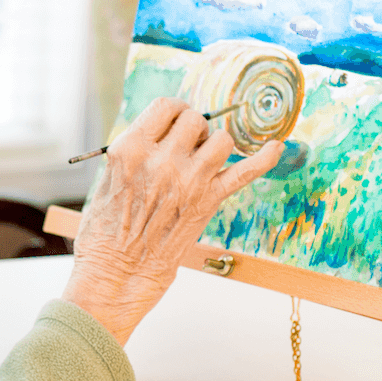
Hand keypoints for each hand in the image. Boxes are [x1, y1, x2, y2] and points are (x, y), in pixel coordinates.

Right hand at [63, 97, 282, 344]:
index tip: (176, 123)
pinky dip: (264, 158)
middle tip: (188, 148)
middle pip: (195, 120)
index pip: (166, 106)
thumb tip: (163, 134)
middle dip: (195, 130)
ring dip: (217, 146)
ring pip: (222, 140)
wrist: (115, 274)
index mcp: (130, 149)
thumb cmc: (105, 233)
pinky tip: (276, 148)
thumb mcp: (108, 179)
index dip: (175, 111)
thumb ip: (136, 153)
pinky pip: (245, 172)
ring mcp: (188, 181)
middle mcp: (161, 160)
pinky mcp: (207, 203)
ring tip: (206, 161)